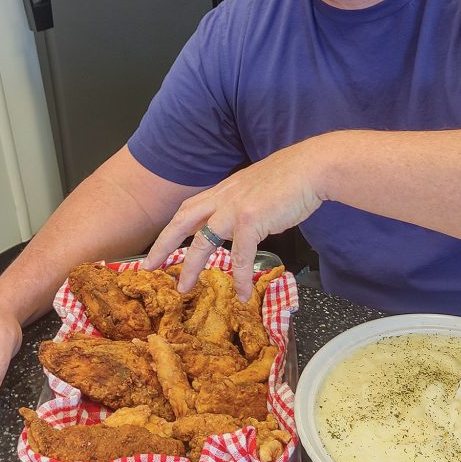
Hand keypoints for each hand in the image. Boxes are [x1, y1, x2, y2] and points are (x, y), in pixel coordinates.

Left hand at [143, 139, 325, 299]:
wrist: (311, 168)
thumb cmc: (292, 179)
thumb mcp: (257, 189)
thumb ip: (245, 206)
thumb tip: (245, 227)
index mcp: (224, 191)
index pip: (189, 209)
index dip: (171, 228)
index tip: (159, 245)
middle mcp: (223, 198)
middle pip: (183, 221)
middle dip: (163, 244)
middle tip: (149, 266)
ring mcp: (235, 208)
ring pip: (202, 242)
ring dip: (191, 267)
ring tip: (185, 288)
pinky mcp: (251, 220)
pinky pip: (240, 256)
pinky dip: (239, 277)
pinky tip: (241, 293)